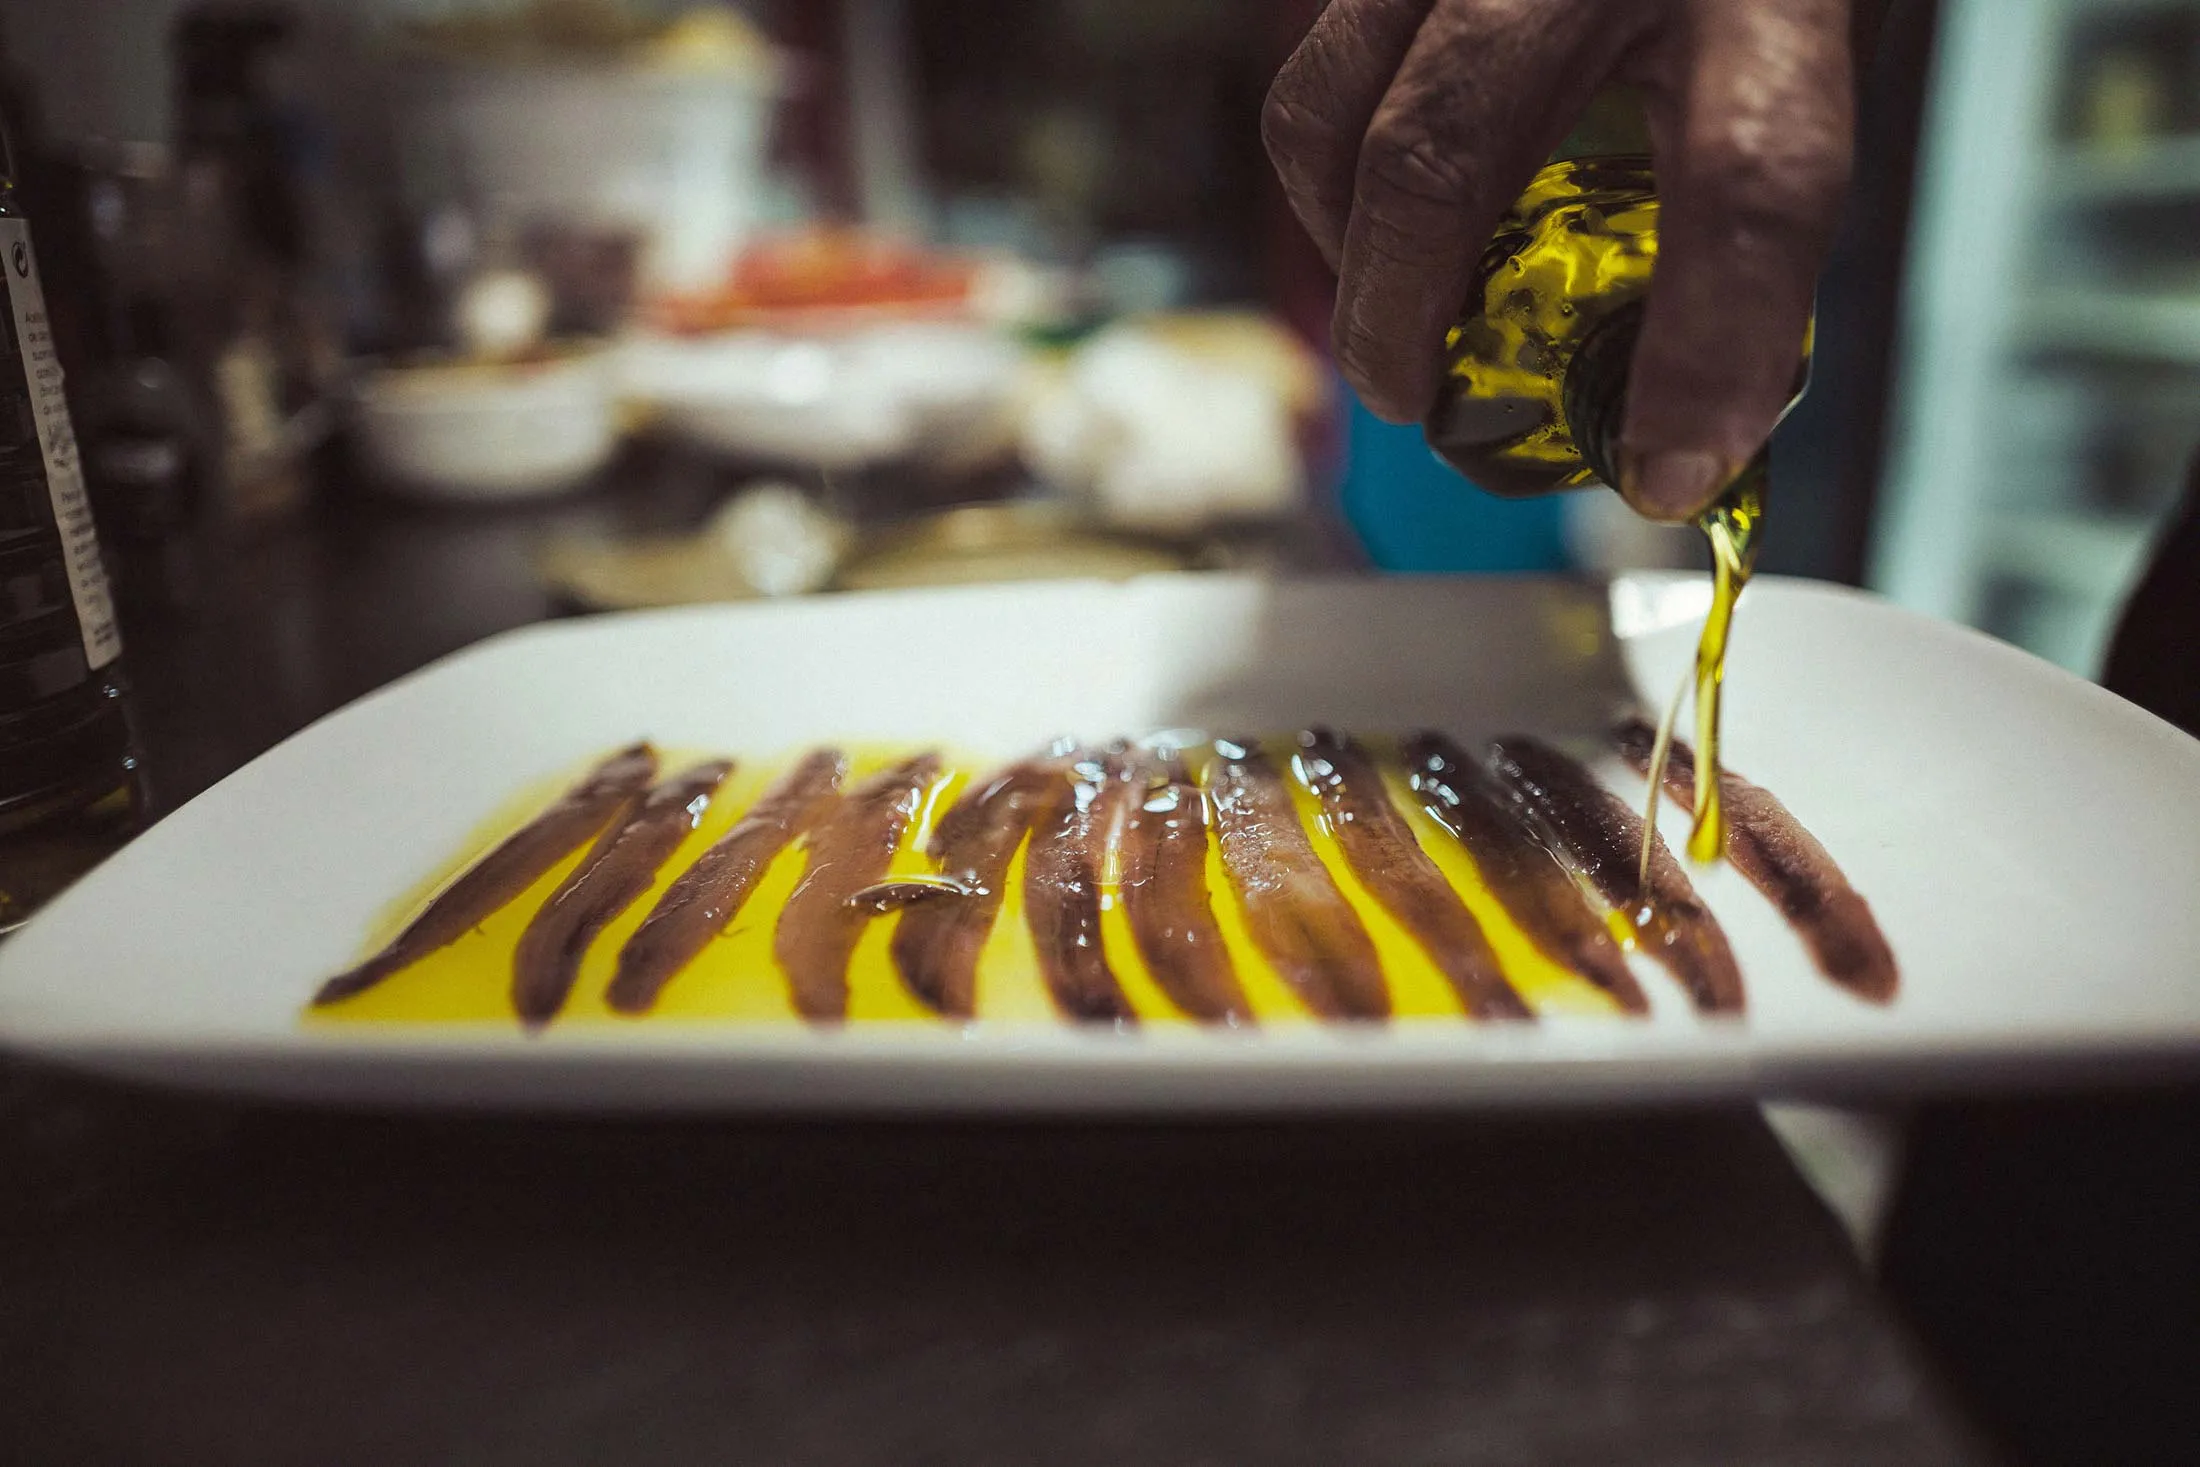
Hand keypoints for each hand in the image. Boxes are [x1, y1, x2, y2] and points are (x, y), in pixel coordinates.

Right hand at [1264, 0, 1859, 520]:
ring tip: (1390, 298)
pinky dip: (1332, 158)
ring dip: (1340, 240)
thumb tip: (1681, 406)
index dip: (1707, 349)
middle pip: (1442, 151)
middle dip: (1402, 315)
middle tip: (1412, 394)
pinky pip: (1316, 55)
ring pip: (1327, 101)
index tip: (1672, 468)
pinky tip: (1381, 198)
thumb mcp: (1810, 38)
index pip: (1750, 176)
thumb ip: (1749, 189)